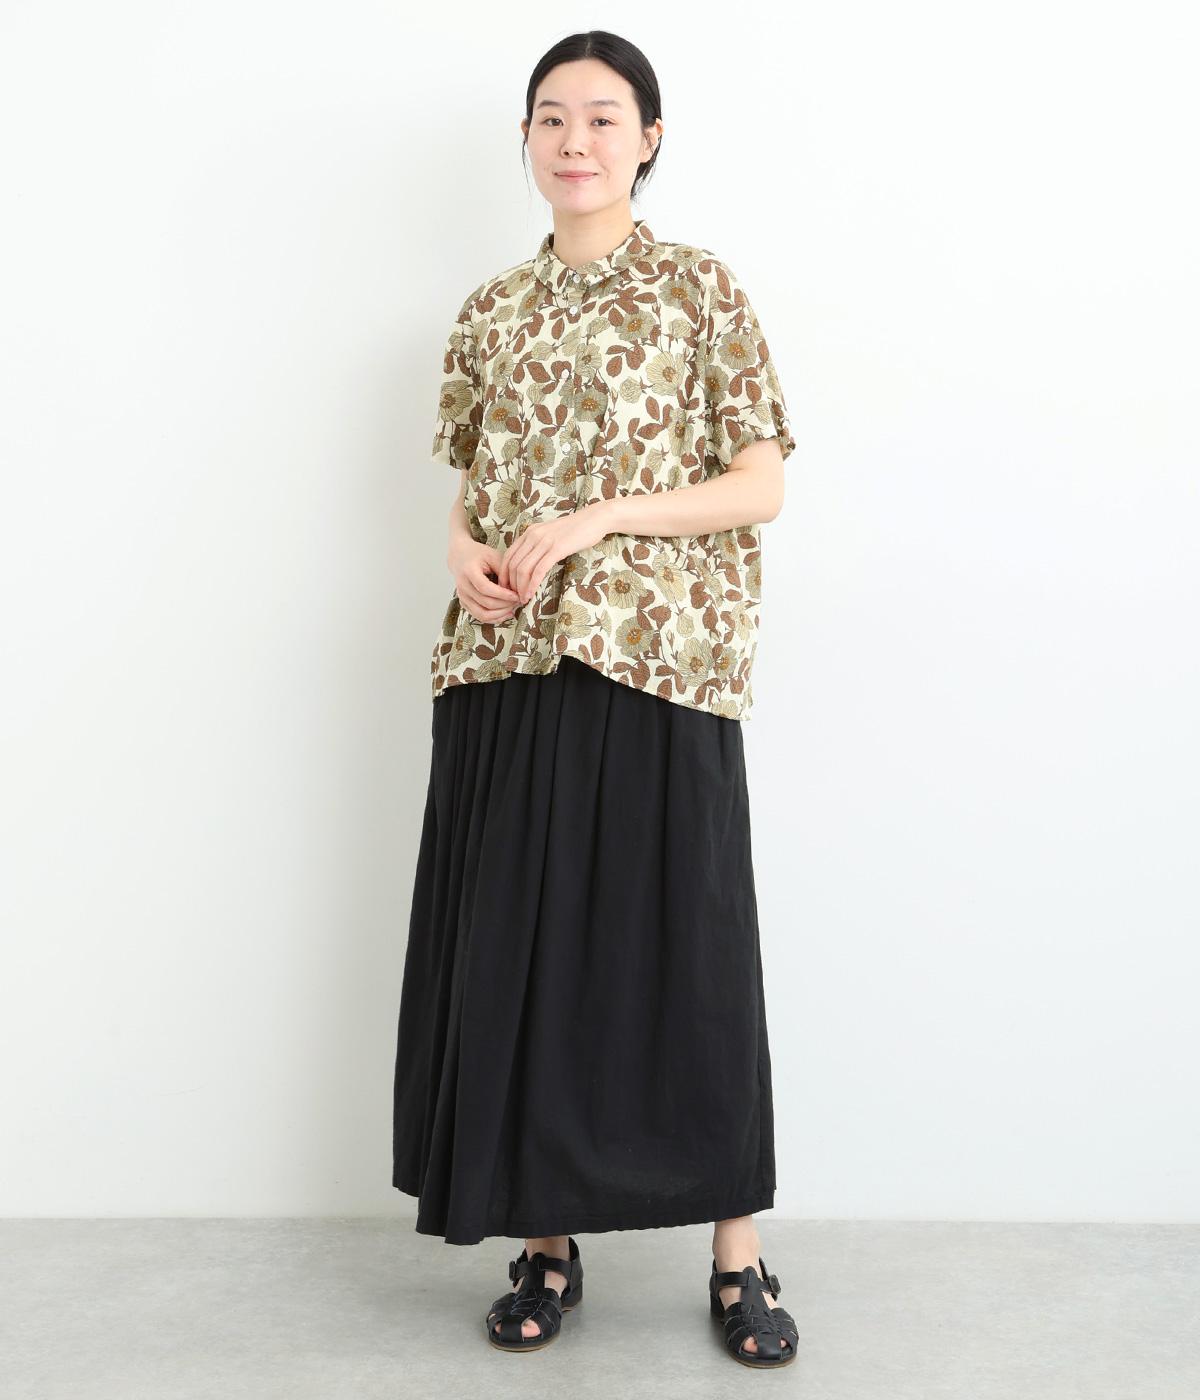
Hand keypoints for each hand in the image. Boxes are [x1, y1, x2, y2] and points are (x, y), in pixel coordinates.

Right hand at [449, 540, 521, 623]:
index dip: (503, 595)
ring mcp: (462, 596)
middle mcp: (462, 586)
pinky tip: (506, 613)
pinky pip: (480, 617)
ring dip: (500, 614)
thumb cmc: (480, 555)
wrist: (461, 556)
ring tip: (513, 608)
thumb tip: (517, 590)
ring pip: (482, 614)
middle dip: (505, 605)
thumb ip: (504, 571)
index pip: (486, 588)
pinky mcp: (464, 603)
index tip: (517, 595)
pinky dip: (494, 618)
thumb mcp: (494, 556)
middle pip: (485, 603)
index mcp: (469, 571)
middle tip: (518, 601)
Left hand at [498, 501, 613, 603]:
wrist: (594, 519)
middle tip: (513, 598)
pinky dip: (532, 585)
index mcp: (529, 532)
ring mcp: (544, 541)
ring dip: (520, 588)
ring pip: (523, 569)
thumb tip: (529, 563)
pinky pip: (539, 570)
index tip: (506, 589)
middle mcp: (532, 535)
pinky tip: (531, 595)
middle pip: (512, 564)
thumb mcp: (550, 534)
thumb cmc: (575, 530)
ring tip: (522, 600)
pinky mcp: (556, 549)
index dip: (504, 575)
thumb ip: (538, 545)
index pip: (508, 556)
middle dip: (510, 584)